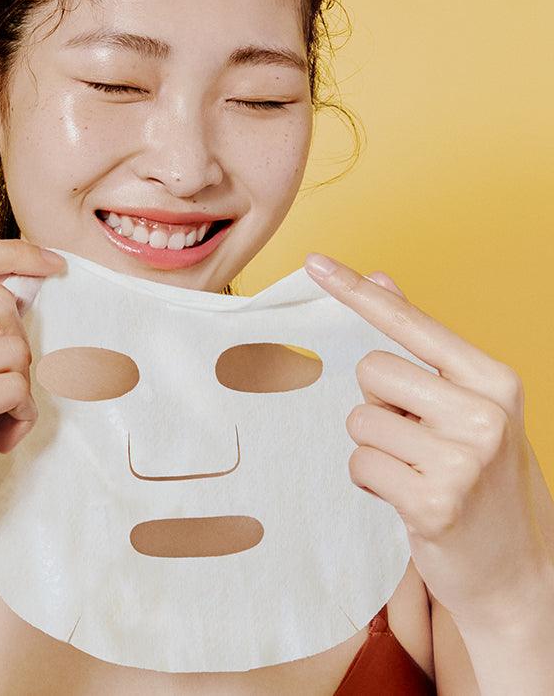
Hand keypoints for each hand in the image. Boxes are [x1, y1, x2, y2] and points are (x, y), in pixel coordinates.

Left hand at [304, 252, 552, 623]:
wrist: (520, 573)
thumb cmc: (485, 477)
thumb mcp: (471, 403)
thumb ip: (424, 345)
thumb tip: (383, 278)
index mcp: (493, 379)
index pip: (410, 323)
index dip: (357, 291)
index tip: (314, 261)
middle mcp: (484, 414)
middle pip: (371, 371)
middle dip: (379, 404)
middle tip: (415, 439)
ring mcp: (461, 461)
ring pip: (360, 421)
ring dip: (374, 447)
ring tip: (415, 471)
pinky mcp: (433, 504)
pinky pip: (359, 464)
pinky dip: (370, 481)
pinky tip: (406, 498)